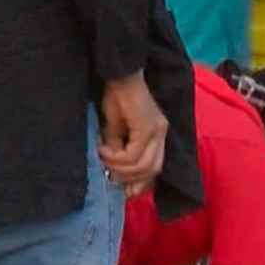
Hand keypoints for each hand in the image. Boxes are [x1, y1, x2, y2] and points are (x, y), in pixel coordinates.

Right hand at [98, 70, 167, 198]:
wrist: (118, 74)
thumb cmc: (115, 96)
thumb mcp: (114, 129)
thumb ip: (118, 150)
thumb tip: (112, 171)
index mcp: (157, 135)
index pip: (154, 168)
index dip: (139, 183)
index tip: (121, 191)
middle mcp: (161, 134)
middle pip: (152, 170)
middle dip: (129, 179)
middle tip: (108, 175)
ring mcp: (157, 131)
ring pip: (144, 166)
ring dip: (120, 169)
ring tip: (103, 159)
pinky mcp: (147, 127)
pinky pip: (134, 155)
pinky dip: (117, 158)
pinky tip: (104, 150)